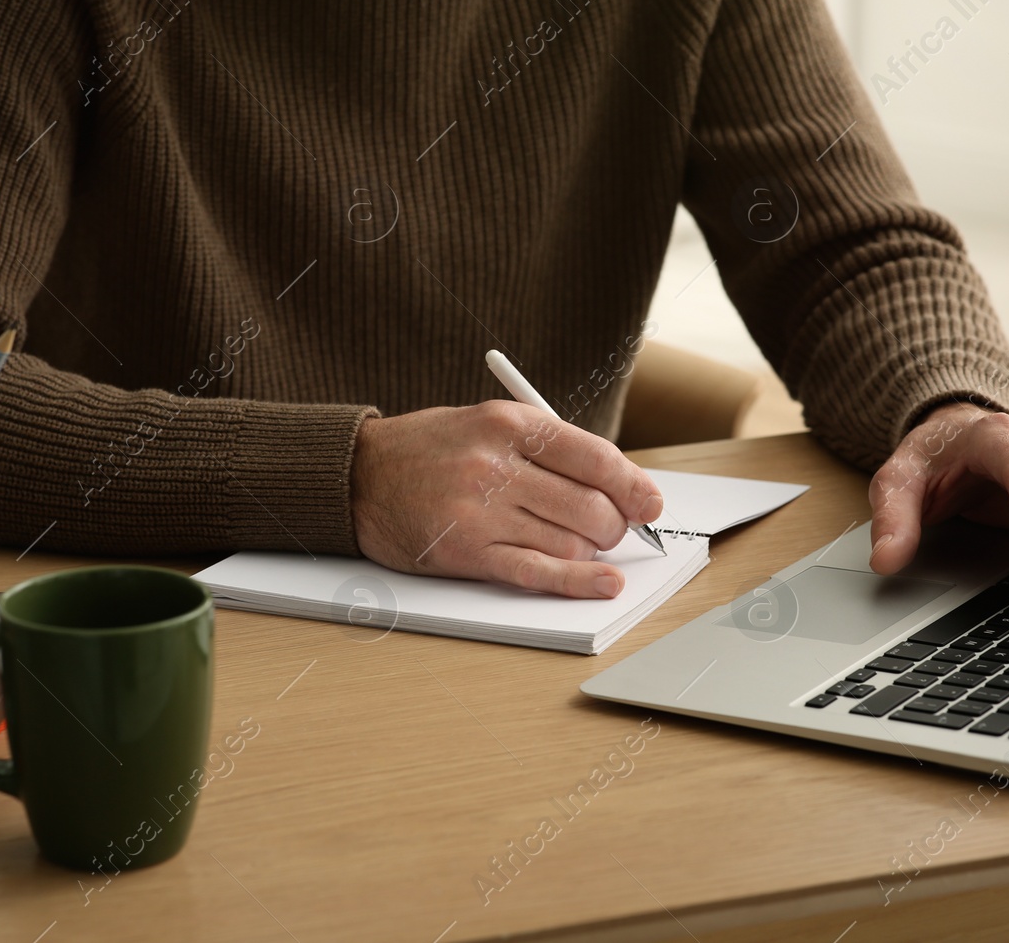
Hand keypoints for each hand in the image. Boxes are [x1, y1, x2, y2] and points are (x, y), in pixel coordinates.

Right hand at [351, 402, 663, 597]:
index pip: (595, 458)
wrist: (358, 476)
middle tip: (611, 528)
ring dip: (589, 552)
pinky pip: (537, 572)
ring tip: (582, 545)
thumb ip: (548, 448)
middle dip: (613, 524)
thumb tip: (618, 485)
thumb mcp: (489, 423)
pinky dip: (577, 583)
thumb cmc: (430, 449)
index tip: (650, 503)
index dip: (633, 485)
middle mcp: (496, 465)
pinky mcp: (467, 552)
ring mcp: (480, 511)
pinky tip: (603, 584)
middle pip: (589, 506)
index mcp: (509, 424)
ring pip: (570, 543)